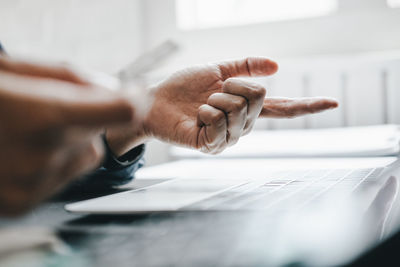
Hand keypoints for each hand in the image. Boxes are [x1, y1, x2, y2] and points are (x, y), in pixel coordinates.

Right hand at [0, 56, 134, 215]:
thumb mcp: (13, 70)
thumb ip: (69, 76)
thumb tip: (111, 87)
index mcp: (43, 115)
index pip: (121, 111)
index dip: (133, 99)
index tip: (134, 92)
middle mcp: (42, 156)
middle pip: (99, 134)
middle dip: (86, 118)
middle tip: (49, 106)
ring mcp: (31, 185)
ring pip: (83, 157)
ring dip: (69, 142)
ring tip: (26, 131)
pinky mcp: (20, 203)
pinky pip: (60, 177)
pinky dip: (51, 163)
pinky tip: (17, 151)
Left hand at [106, 57, 337, 154]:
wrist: (156, 99)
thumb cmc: (184, 87)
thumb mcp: (217, 69)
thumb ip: (245, 67)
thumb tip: (277, 65)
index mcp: (246, 109)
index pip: (282, 107)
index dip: (307, 105)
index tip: (332, 102)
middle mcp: (243, 126)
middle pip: (258, 97)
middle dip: (232, 85)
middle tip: (212, 91)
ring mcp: (228, 138)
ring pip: (238, 108)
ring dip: (215, 98)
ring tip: (201, 105)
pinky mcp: (211, 146)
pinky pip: (219, 121)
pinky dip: (204, 111)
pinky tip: (196, 116)